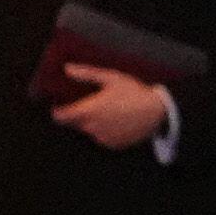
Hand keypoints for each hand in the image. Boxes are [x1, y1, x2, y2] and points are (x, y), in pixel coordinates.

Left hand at [51, 68, 175, 151]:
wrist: (158, 111)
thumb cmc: (134, 92)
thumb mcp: (110, 78)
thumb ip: (86, 74)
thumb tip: (67, 69)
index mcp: (88, 111)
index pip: (60, 118)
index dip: (58, 112)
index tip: (61, 105)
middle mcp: (92, 128)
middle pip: (74, 124)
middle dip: (77, 115)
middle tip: (91, 104)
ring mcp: (103, 138)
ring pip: (89, 131)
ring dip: (92, 123)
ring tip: (108, 111)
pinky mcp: (113, 145)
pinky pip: (102, 138)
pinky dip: (105, 131)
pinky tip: (117, 120)